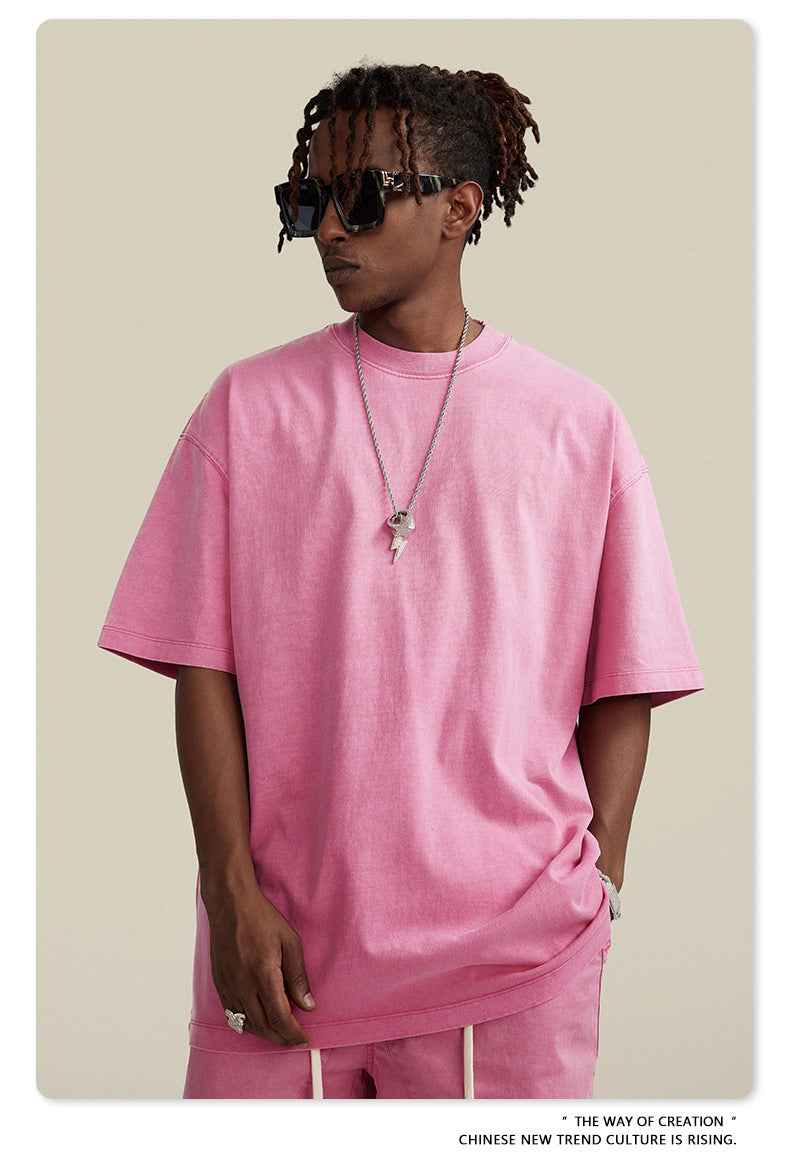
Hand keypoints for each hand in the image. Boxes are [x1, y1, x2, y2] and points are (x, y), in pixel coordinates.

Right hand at [204, 884, 314, 1045]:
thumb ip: (298, 976)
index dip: (292, 1033)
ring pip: (246, 1023)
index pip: (279, 1017)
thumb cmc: (262, 919)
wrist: (230, 904)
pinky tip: (257, 1020)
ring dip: (264, 1033)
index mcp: (263, 974)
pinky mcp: (219, 983)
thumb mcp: (290, 942)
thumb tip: (307, 1005)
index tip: (303, 1039)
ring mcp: (228, 985)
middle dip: (280, 1038)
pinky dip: (246, 1023)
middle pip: (262, 1026)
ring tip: (279, 1033)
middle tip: (294, 1040)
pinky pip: (231, 1013)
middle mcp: (242, 985)